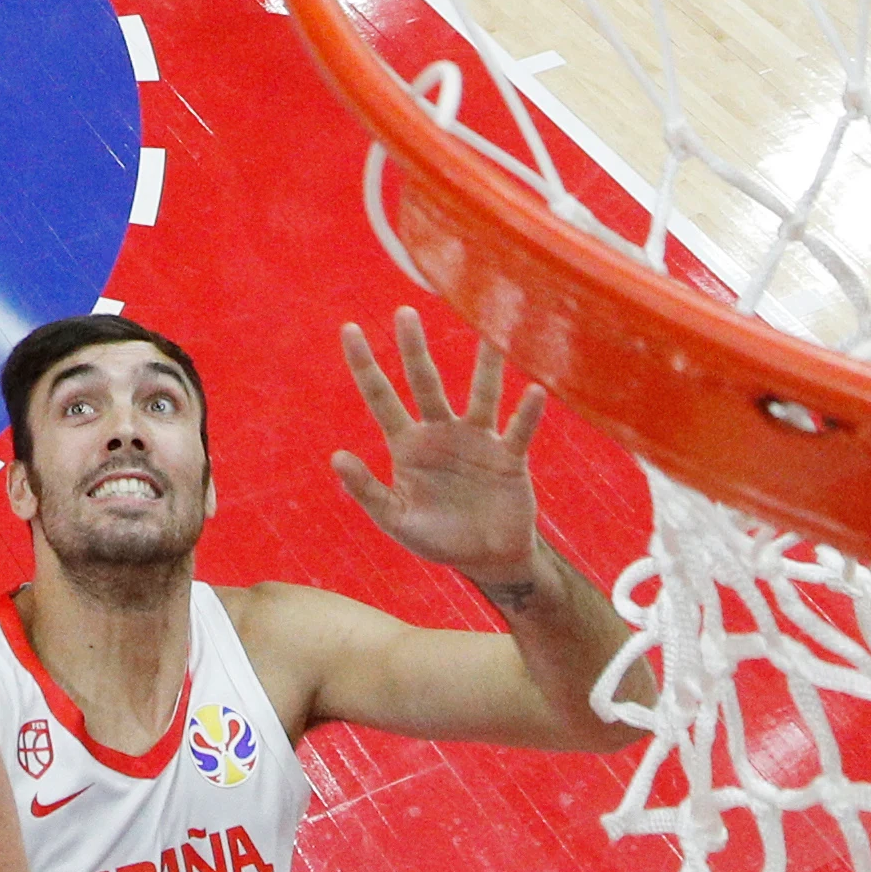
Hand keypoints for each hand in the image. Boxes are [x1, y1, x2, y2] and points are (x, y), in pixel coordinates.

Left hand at [330, 308, 546, 590]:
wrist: (487, 559)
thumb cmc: (438, 539)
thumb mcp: (396, 519)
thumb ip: (366, 490)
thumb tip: (336, 456)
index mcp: (408, 445)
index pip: (381, 398)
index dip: (365, 366)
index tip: (350, 329)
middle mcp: (441, 432)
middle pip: (425, 383)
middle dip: (413, 349)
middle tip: (404, 312)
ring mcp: (477, 440)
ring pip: (480, 394)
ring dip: (485, 365)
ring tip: (488, 332)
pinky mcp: (509, 456)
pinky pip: (518, 430)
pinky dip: (526, 413)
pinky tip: (534, 392)